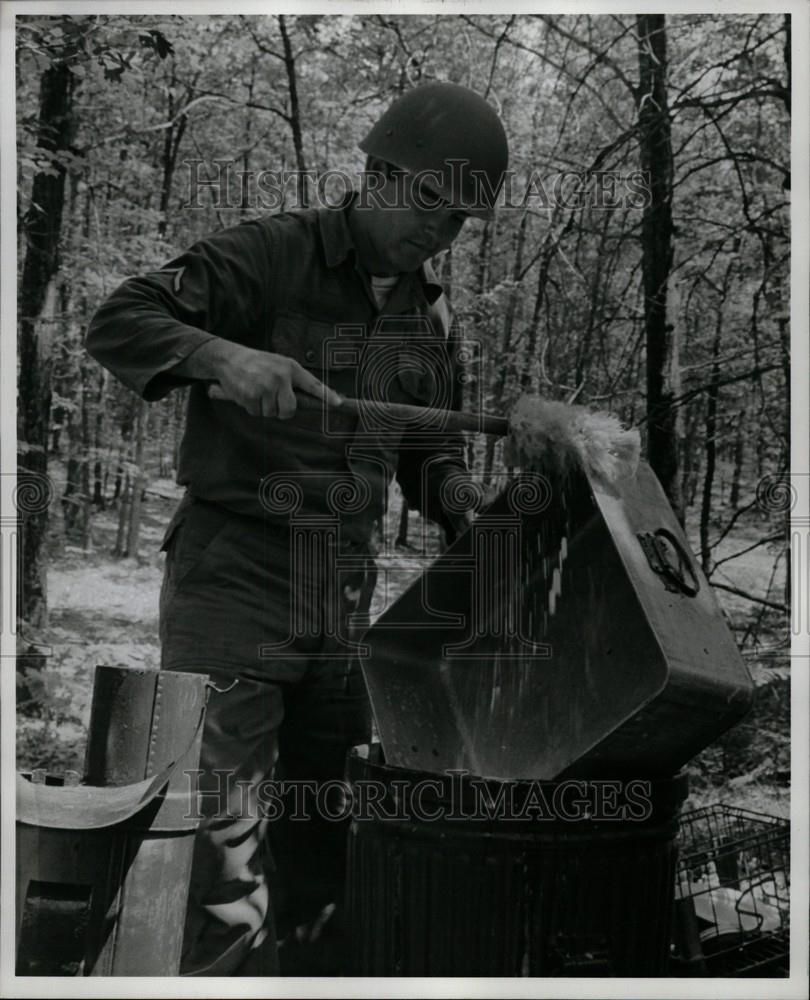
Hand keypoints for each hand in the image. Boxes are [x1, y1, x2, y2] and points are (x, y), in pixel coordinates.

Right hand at [206, 342, 341, 417]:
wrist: (229, 359)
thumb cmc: (258, 364)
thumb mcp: (279, 365)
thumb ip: (293, 381)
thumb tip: (310, 400)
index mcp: (290, 368)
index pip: (312, 384)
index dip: (326, 395)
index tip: (338, 403)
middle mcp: (280, 377)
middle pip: (290, 410)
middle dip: (282, 411)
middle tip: (273, 400)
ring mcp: (265, 387)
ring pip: (272, 413)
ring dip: (264, 408)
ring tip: (257, 391)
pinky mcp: (251, 396)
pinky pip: (257, 413)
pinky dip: (252, 407)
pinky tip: (248, 393)